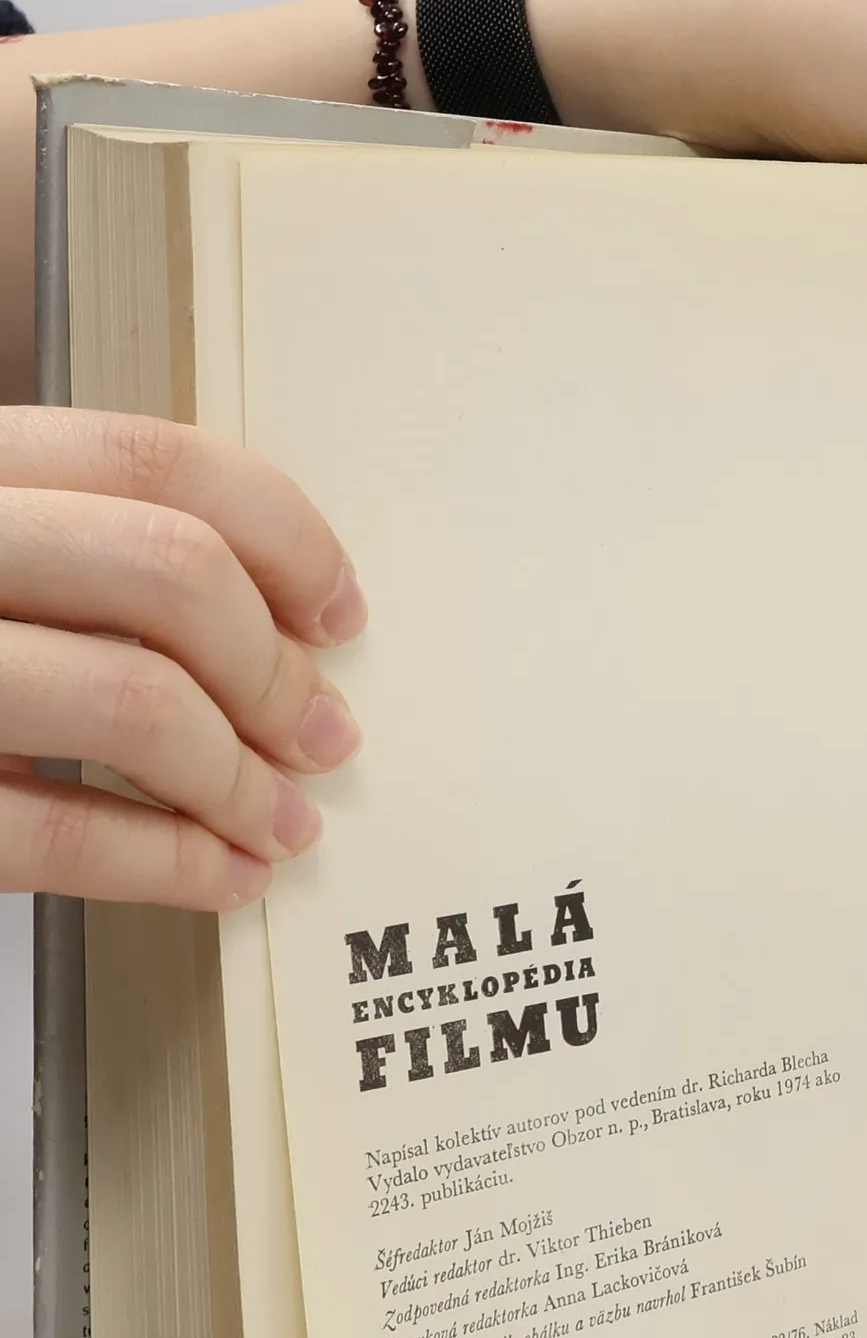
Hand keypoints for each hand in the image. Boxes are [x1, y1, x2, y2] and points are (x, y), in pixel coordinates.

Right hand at [0, 408, 364, 909]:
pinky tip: (221, 875)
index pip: (154, 461)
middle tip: (321, 735)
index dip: (285, 538)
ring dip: (241, 782)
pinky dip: (173, 865)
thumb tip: (281, 629)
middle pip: (170, 575)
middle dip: (276, 674)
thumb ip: (84, 557)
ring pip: (133, 703)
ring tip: (279, 822)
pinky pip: (58, 832)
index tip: (338, 612)